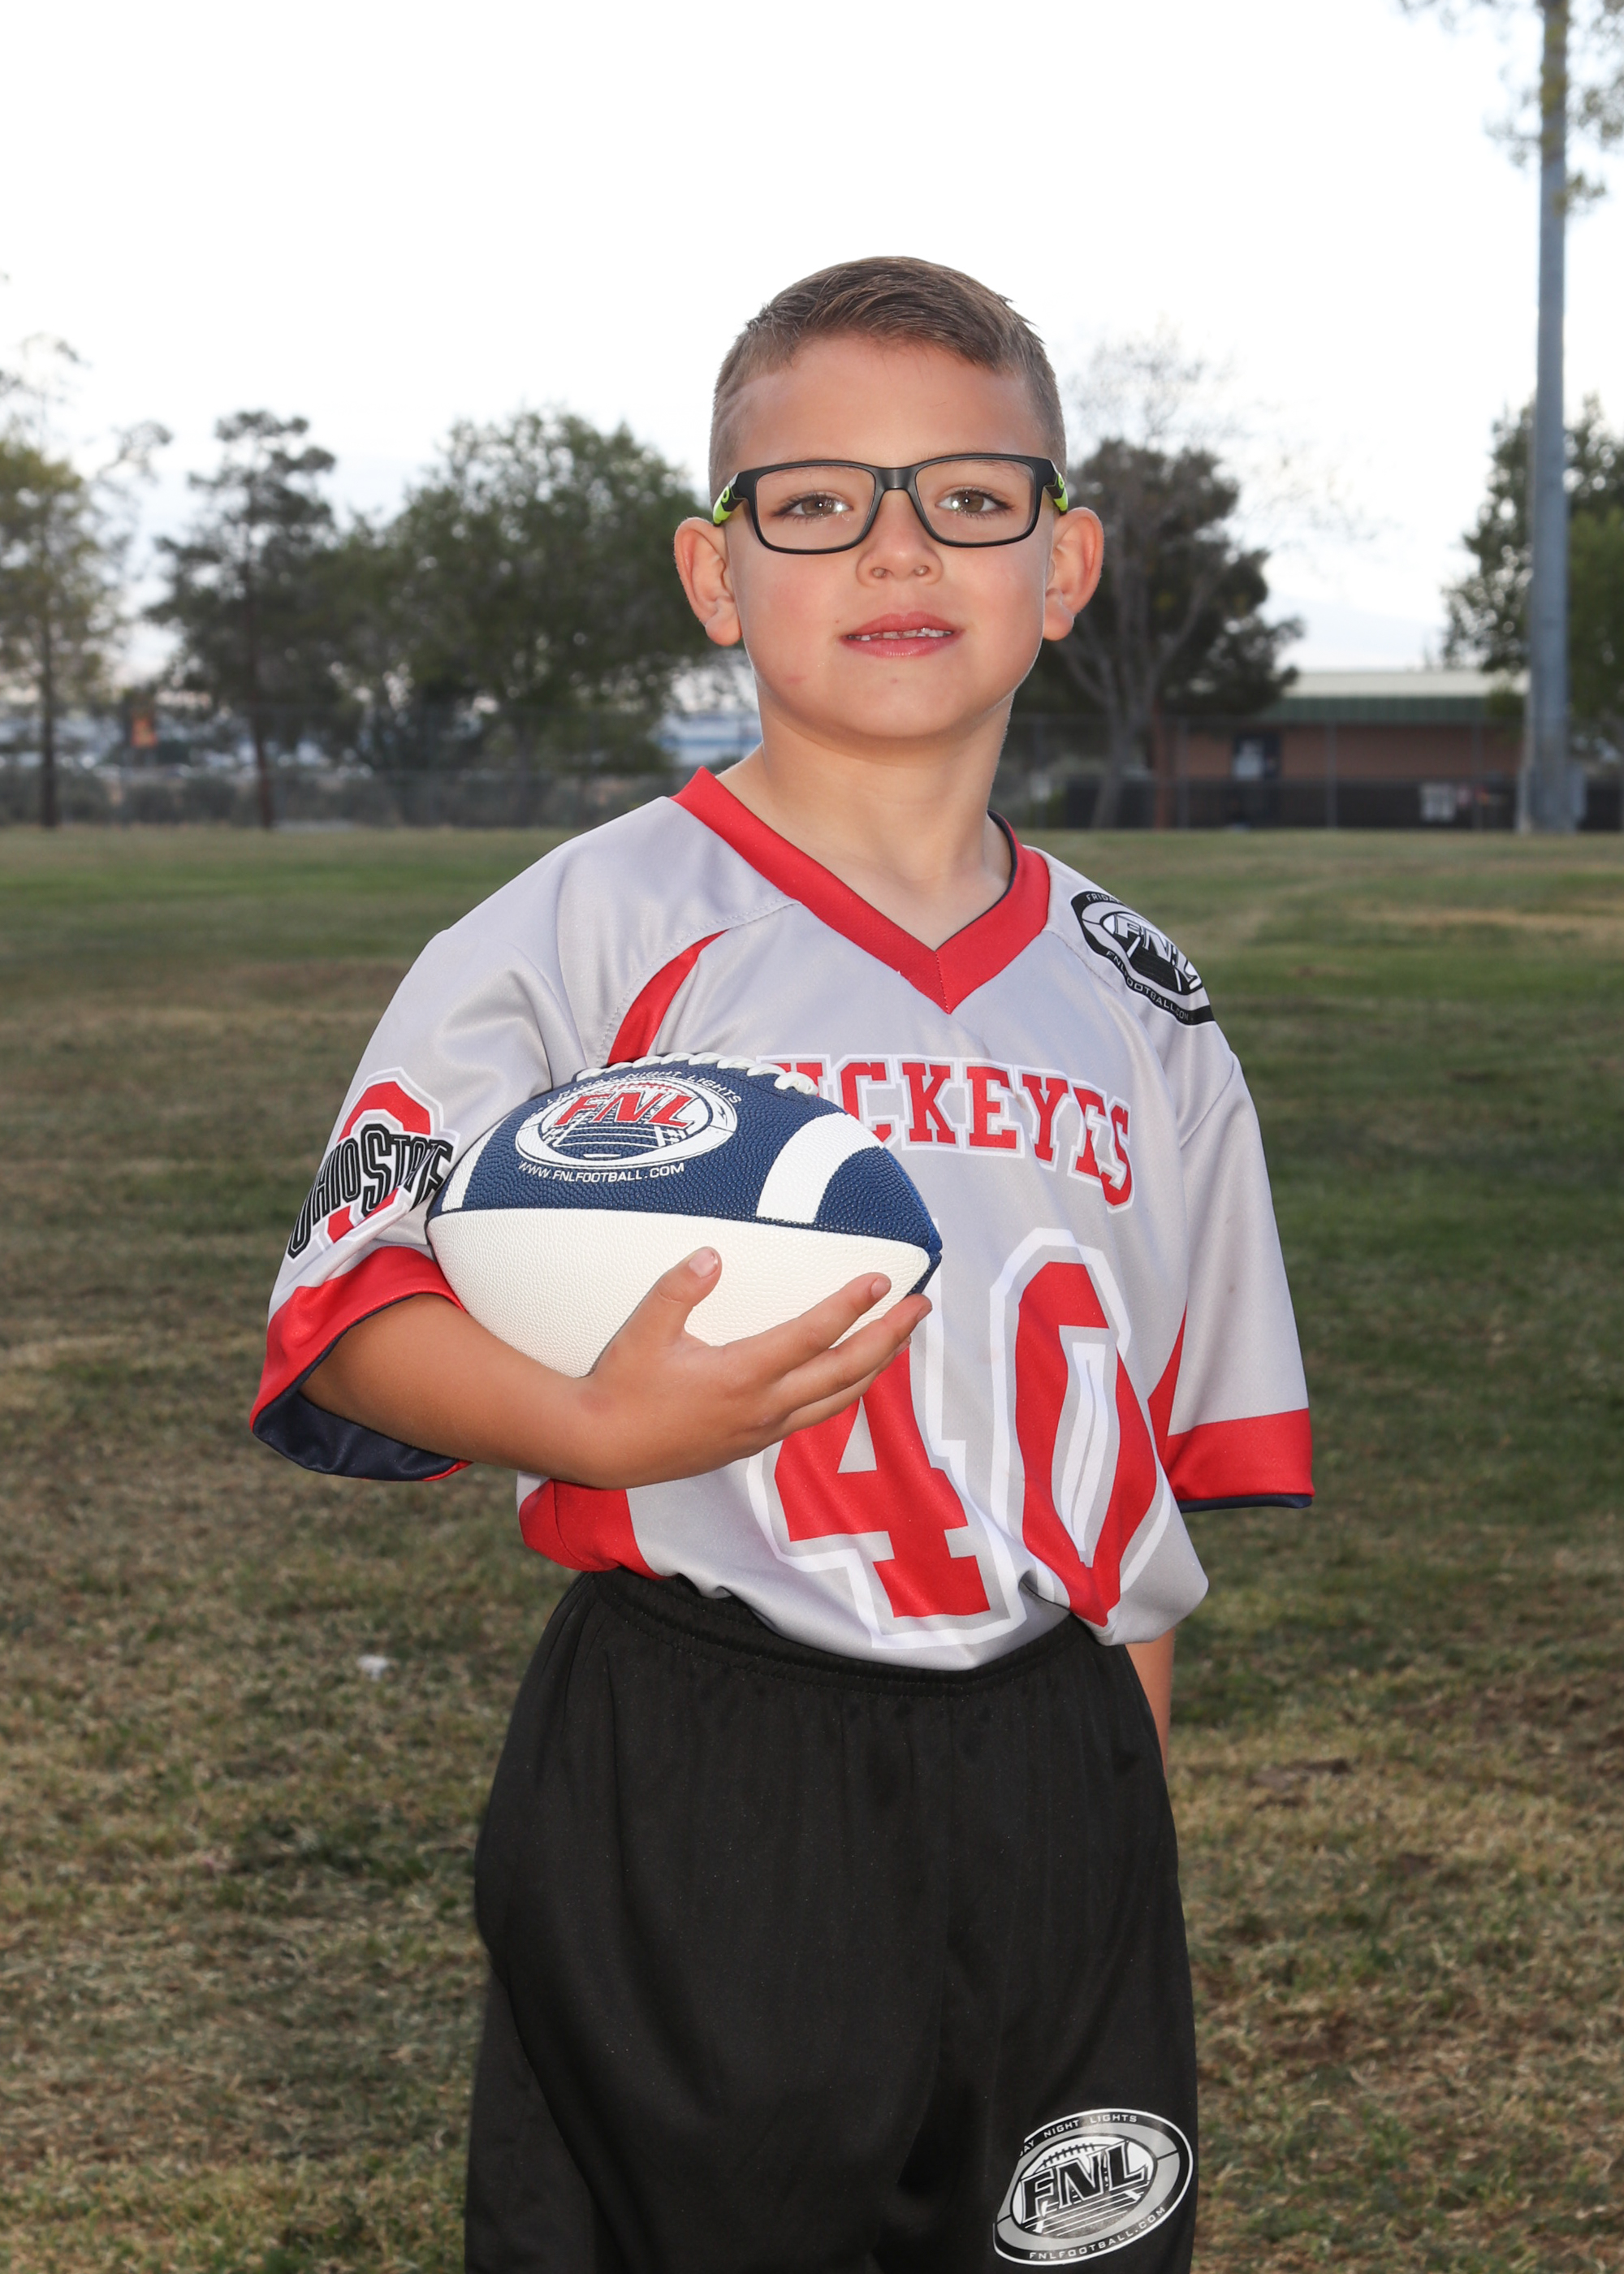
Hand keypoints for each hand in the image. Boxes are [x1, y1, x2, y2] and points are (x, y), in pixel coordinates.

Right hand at [302, 1256, 929, 1491]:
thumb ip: (678, 1289)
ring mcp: (761, 1429)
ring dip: (875, 1366)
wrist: (601, 1449)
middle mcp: (762, 1407)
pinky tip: (852, 1377)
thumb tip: (713, 1255)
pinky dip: (844, 1391)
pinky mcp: (752, 1443)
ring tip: (900, 1338)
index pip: (811, 1335)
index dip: (849, 1306)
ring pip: (837, 1398)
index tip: (882, 1279)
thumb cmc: (619, 1387)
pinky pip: (815, 1415)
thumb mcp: (641, 1332)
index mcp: (740, 1376)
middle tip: (921, 1306)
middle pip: (843, 1370)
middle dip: (887, 1336)